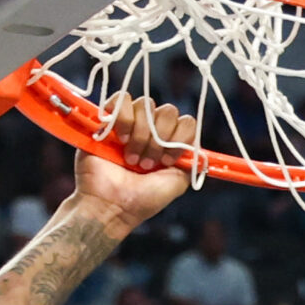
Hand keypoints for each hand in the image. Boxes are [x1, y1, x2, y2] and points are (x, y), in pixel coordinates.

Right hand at [73, 97, 199, 234]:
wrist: (110, 206)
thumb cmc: (141, 200)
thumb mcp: (177, 183)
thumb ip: (190, 161)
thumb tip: (196, 145)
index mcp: (169, 144)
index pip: (187, 122)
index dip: (179, 138)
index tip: (166, 161)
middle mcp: (151, 131)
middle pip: (168, 111)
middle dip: (159, 139)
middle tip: (146, 163)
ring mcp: (129, 124)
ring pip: (146, 104)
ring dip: (141, 134)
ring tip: (130, 158)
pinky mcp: (108, 120)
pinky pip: (121, 99)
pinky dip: (124, 118)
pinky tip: (120, 139)